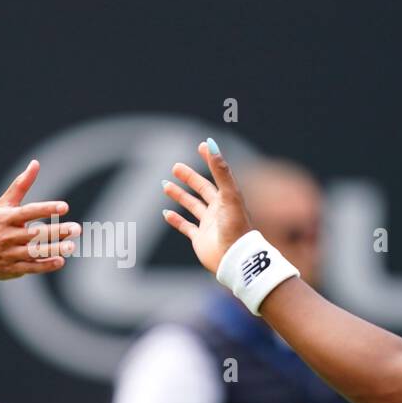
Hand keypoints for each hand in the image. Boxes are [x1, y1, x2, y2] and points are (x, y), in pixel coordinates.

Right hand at [0, 160, 78, 280]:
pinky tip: (60, 261)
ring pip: (34, 251)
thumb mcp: (3, 204)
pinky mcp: (12, 268)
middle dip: (57, 231)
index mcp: (8, 218)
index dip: (47, 209)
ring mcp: (11, 253)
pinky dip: (45, 265)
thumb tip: (35, 163)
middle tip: (77, 228)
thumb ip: (20, 185)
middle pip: (35, 233)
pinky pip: (30, 267)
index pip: (29, 212)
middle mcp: (9, 235)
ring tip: (72, 246)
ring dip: (54, 249)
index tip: (65, 207)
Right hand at [161, 140, 253, 274]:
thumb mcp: (229, 195)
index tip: (201, 146)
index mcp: (228, 198)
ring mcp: (209, 224)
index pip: (217, 174)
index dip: (209, 160)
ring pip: (192, 206)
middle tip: (175, 167)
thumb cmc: (236, 226)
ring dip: (179, 196)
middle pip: (202, 189)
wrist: (234, 259)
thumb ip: (220, 171)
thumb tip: (211, 144)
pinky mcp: (200, 239)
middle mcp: (218, 210)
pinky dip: (176, 220)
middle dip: (189, 178)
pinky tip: (166, 213)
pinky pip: (186, 227)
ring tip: (165, 185)